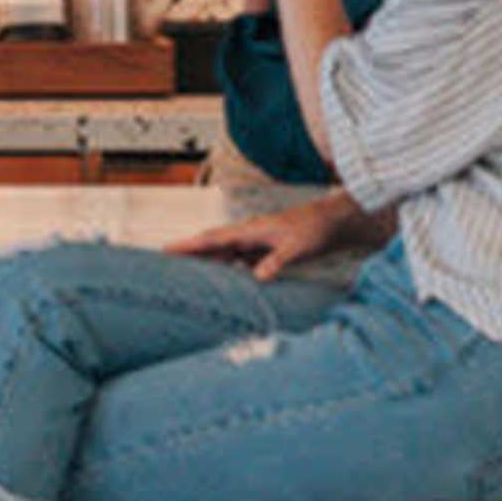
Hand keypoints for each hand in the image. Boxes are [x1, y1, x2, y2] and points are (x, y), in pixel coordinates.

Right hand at [165, 189, 369, 279]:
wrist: (336, 221)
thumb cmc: (316, 230)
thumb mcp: (297, 248)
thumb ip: (276, 262)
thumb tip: (257, 278)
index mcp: (251, 230)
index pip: (212, 239)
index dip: (188, 246)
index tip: (165, 250)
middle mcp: (249, 234)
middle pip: (212, 244)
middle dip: (189, 252)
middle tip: (166, 262)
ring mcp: (257, 242)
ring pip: (225, 252)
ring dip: (207, 261)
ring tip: (188, 273)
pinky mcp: (267, 249)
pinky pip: (240, 259)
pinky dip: (229, 268)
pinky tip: (226, 278)